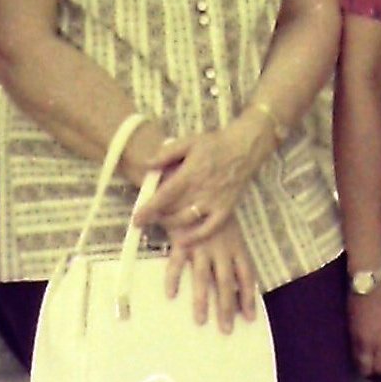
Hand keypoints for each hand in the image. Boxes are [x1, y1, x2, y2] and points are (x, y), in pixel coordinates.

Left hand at [135, 125, 261, 242]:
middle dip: (157, 218)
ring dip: (171, 225)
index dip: (149, 209)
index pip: (165, 195)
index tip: (136, 219)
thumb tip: (146, 164)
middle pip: (173, 210)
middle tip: (146, 219)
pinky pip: (209, 228)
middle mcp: (202, 190)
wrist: (244, 148)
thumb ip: (167, 153)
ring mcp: (215, 201)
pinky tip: (183, 240)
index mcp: (190, 173)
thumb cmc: (214, 144)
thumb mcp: (189, 141)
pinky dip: (196, 237)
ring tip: (162, 223)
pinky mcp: (225, 209)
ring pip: (188, 220)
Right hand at [164, 215, 259, 332]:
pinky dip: (173, 279)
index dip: (247, 297)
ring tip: (201, 321)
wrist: (195, 187)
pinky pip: (177, 263)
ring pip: (203, 278)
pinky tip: (171, 295)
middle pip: (226, 283)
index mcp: (236, 246)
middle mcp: (221, 248)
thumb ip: (232, 255)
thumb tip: (239, 283)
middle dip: (227, 307)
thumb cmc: (214, 212)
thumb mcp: (230, 231)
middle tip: (226, 329)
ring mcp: (202, 245)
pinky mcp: (182, 240)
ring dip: (202, 300)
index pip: (246, 276)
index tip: (249, 318)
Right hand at [348, 276, 380, 378]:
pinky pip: (351, 346)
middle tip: (377, 370)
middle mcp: (366, 342)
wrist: (368, 279)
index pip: (380, 367)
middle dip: (370, 372)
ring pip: (355, 357)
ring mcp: (354, 335)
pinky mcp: (347, 327)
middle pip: (364, 367)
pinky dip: (357, 350)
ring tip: (370, 359)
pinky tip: (363, 345)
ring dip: (363, 361)